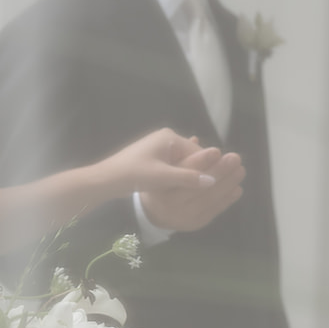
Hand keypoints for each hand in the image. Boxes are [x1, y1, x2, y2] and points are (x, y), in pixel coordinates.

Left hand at [99, 128, 228, 198]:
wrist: (107, 179)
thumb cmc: (134, 174)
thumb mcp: (163, 177)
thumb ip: (189, 178)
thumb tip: (213, 181)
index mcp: (170, 137)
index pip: (199, 153)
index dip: (210, 168)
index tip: (221, 182)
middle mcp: (166, 138)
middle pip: (192, 157)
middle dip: (200, 171)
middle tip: (214, 189)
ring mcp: (159, 148)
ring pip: (182, 163)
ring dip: (189, 175)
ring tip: (200, 190)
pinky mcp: (153, 158)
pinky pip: (173, 166)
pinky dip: (179, 175)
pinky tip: (184, 187)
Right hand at [140, 141, 245, 232]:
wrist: (154, 213)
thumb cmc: (163, 183)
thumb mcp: (167, 167)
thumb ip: (181, 155)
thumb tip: (196, 139)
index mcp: (161, 184)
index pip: (184, 170)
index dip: (201, 160)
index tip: (217, 150)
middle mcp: (170, 202)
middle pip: (199, 184)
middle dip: (220, 170)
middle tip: (235, 158)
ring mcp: (182, 215)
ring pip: (209, 198)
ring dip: (228, 184)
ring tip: (240, 171)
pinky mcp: (193, 224)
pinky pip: (213, 210)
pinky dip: (226, 200)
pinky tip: (237, 189)